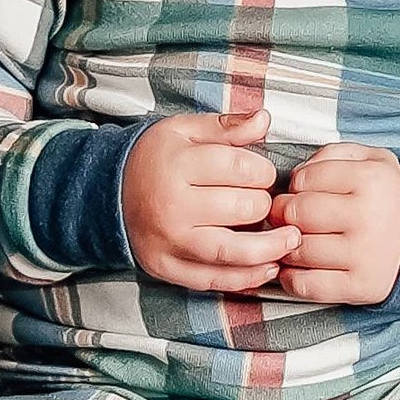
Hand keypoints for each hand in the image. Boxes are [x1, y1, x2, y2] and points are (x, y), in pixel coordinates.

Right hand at [123, 106, 290, 293]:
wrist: (107, 192)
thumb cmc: (154, 159)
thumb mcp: (184, 131)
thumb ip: (226, 126)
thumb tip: (265, 119)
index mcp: (178, 165)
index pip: (241, 169)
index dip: (264, 172)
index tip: (261, 174)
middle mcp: (172, 206)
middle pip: (243, 209)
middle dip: (264, 206)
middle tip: (265, 203)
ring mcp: (169, 241)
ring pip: (233, 252)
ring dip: (271, 249)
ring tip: (291, 241)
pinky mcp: (167, 268)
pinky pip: (214, 280)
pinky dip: (245, 278)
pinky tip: (266, 267)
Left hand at [272, 143, 399, 307]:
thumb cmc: (392, 200)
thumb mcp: (375, 161)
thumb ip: (334, 155)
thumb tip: (296, 176)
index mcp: (372, 180)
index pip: (304, 179)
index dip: (295, 186)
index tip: (302, 193)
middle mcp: (368, 217)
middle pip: (297, 213)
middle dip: (286, 214)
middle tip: (292, 217)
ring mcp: (364, 255)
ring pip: (298, 249)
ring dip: (288, 247)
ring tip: (300, 241)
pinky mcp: (360, 287)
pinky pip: (306, 285)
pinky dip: (293, 278)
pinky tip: (302, 267)